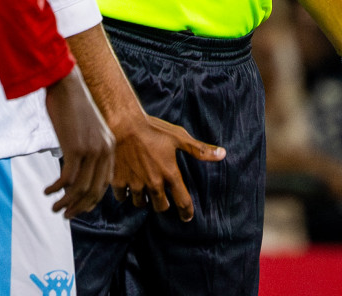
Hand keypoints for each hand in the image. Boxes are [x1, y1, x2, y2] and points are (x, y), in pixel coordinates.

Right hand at [43, 68, 113, 217]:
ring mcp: (91, 150)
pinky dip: (56, 189)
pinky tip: (47, 190)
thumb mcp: (86, 129)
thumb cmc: (72, 105)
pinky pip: (67, 179)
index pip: (104, 184)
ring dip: (65, 202)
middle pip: (94, 191)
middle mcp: (104, 151)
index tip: (77, 207)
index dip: (91, 200)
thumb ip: (88, 148)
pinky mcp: (76, 148)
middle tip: (64, 214)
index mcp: (109, 147)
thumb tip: (76, 167)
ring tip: (54, 207)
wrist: (66, 84)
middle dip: (78, 207)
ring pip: (80, 189)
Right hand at [110, 113, 224, 221]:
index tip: (187, 217)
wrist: (123, 123)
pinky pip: (122, 197)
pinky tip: (127, 185)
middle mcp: (153, 183)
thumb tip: (223, 154)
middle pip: (160, 207)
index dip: (186, 212)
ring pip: (140, 203)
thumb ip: (199, 150)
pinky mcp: (118, 181)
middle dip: (162, 204)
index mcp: (170, 174)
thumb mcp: (178, 137)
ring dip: (143, 199)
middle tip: (161, 197)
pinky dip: (124, 193)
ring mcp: (135, 184)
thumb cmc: (153, 129)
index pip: (182, 202)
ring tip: (143, 190)